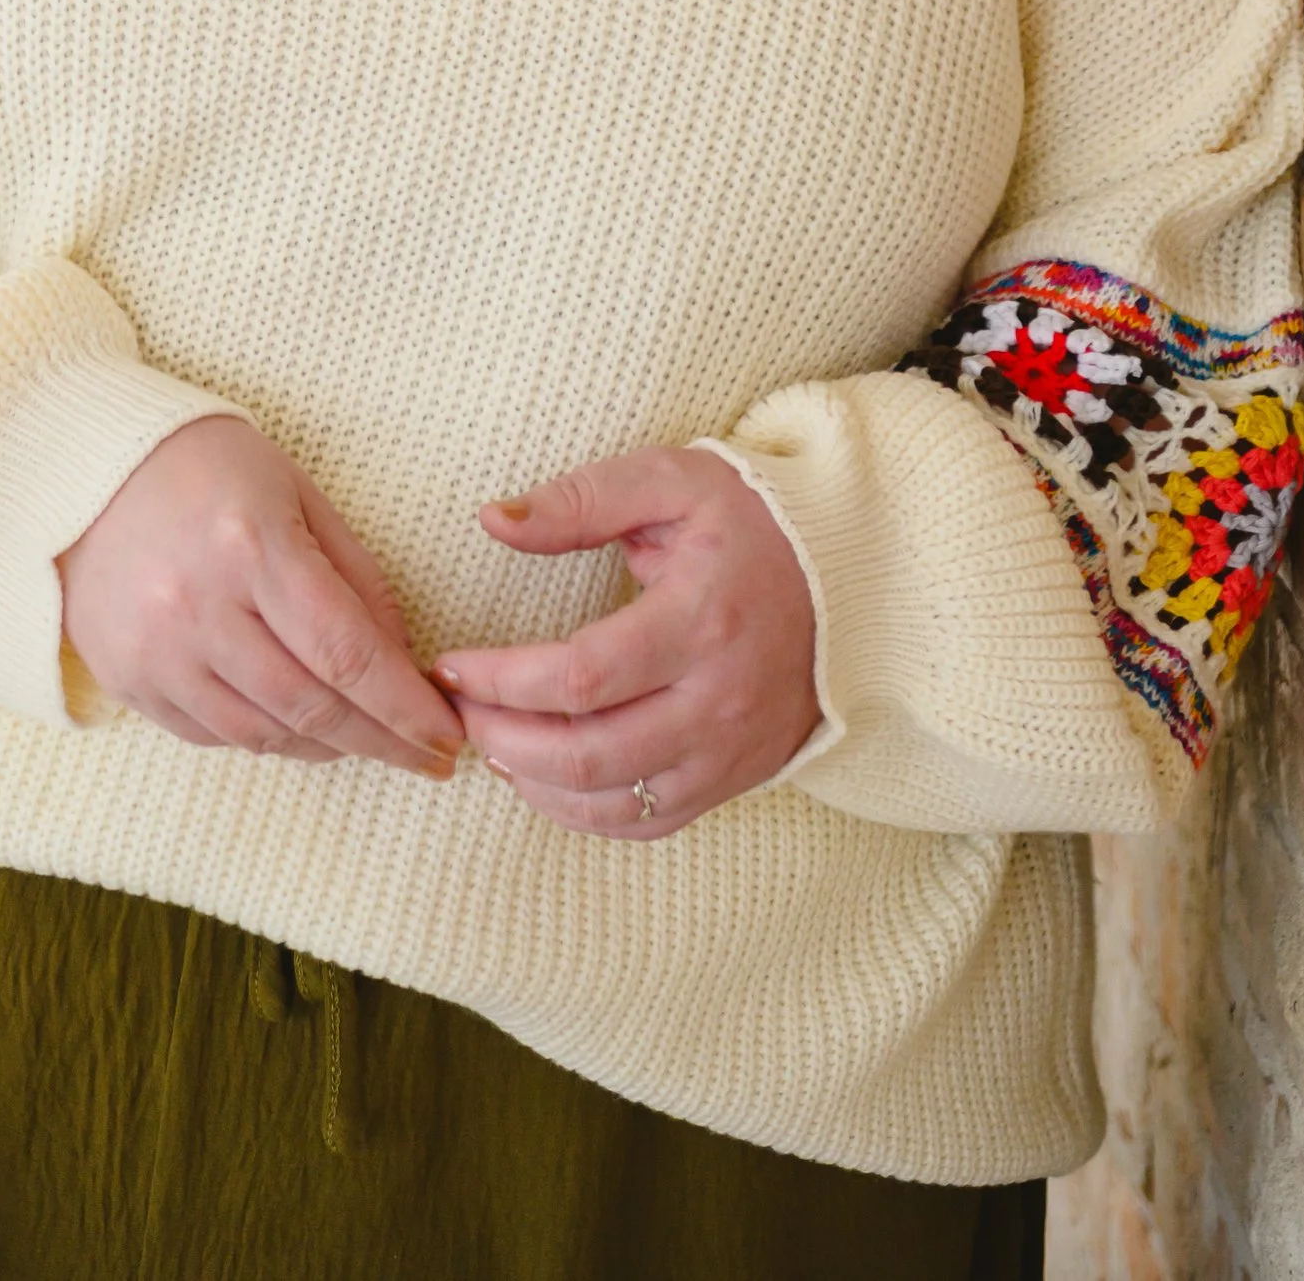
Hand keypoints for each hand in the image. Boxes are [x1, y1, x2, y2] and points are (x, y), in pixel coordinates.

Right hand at [57, 416, 463, 777]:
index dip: (405, 707)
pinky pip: (210, 736)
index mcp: (251, 546)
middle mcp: (198, 606)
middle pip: (311, 706)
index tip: (446, 736)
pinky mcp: (126, 679)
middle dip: (381, 740)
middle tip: (427, 758)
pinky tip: (296, 726)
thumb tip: (402, 659)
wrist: (82, 466)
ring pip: (262, 735)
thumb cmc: (206, 466)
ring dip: (327, 747)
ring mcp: (155, 651)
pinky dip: (264, 739)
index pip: (347, 652)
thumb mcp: (296, 492)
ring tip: (366, 740)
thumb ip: (354, 575)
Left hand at [432, 445, 818, 839]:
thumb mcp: (670, 482)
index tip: (450, 664)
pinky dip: (585, 815)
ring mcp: (730, 751)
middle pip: (588, 755)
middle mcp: (717, 699)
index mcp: (699, 619)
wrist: (853, 578)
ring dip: (533, 784)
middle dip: (502, 738)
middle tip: (456, 710)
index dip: (500, 680)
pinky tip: (542, 779)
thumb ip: (580, 500)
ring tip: (489, 740)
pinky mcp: (736, 777)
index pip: (580, 677)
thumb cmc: (751, 521)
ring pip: (613, 803)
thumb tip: (492, 519)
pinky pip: (649, 822)